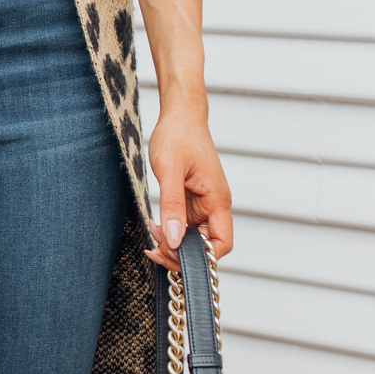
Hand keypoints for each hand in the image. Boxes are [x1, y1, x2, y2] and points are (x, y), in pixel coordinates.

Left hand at [145, 101, 232, 272]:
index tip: (174, 255)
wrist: (180, 115)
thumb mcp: (169, 170)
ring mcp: (203, 204)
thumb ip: (172, 205)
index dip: (202, 258)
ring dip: (173, 243)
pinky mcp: (192, 200)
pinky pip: (184, 225)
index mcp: (217, 200)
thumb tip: (173, 239)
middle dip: (181, 253)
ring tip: (152, 235)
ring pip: (193, 238)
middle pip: (206, 246)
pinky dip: (170, 231)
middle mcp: (214, 205)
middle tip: (155, 249)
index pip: (222, 244)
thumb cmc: (178, 135)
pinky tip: (155, 226)